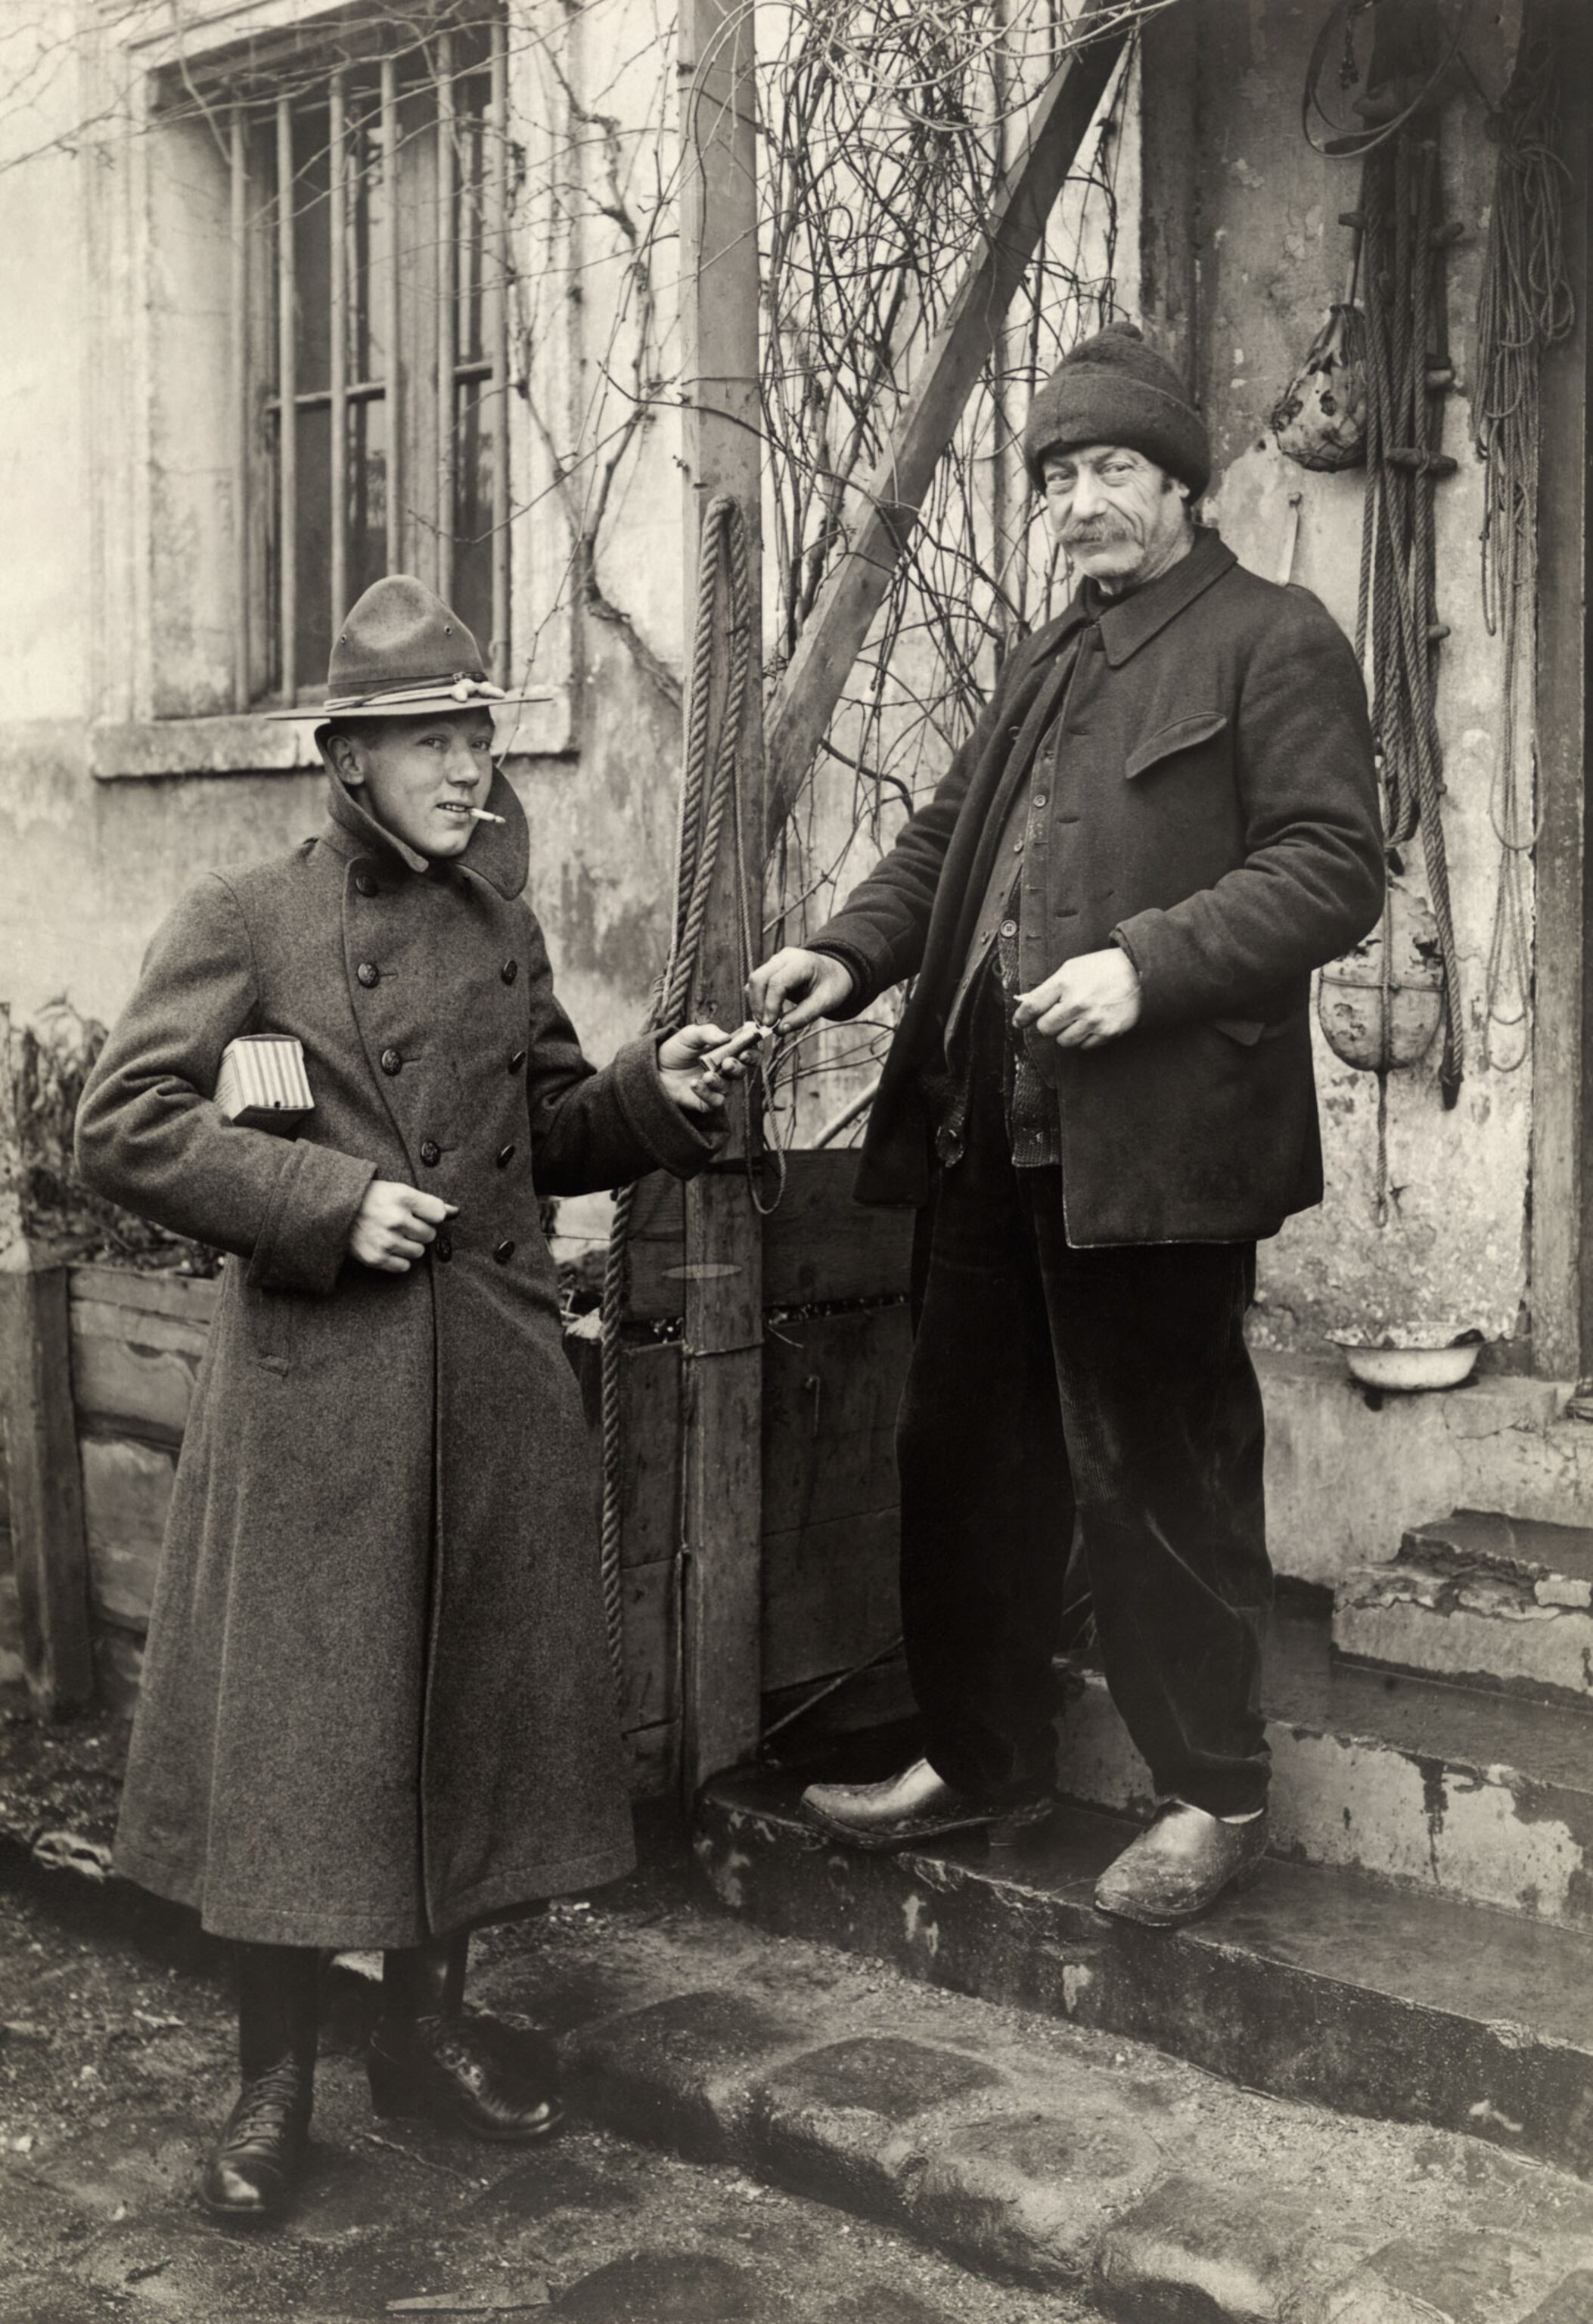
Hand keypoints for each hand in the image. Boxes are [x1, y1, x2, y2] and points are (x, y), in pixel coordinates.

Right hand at [350, 1181, 456, 1272]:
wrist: (337, 1210)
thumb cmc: (373, 1199)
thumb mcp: (400, 1191)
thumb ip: (429, 1202)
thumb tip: (456, 1212)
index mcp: (403, 1197)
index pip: (439, 1214)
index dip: (431, 1215)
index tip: (419, 1213)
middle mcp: (395, 1219)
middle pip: (430, 1235)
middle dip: (419, 1231)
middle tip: (402, 1224)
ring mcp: (385, 1240)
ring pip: (419, 1252)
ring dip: (410, 1245)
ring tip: (394, 1235)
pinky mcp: (376, 1258)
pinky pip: (403, 1266)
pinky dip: (399, 1259)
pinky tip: (388, 1247)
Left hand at [658, 1023, 742, 1117]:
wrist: (654, 1068)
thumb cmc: (675, 1050)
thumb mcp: (689, 1035)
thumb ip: (708, 1033)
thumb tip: (727, 1037)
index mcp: (727, 1051)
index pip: (748, 1051)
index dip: (753, 1050)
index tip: (747, 1049)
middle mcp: (725, 1070)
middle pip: (743, 1071)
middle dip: (738, 1067)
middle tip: (728, 1063)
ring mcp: (717, 1086)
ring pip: (729, 1087)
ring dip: (719, 1081)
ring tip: (706, 1075)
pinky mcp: (707, 1101)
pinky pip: (715, 1101)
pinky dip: (706, 1093)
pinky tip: (694, 1084)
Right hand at [745, 947, 855, 1032]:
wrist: (834, 971)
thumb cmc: (832, 986)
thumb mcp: (825, 1003)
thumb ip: (802, 1017)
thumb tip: (778, 1030)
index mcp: (802, 963)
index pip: (777, 982)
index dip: (770, 1005)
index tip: (770, 1025)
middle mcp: (785, 957)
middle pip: (758, 978)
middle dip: (758, 1005)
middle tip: (765, 1026)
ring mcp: (776, 960)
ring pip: (754, 981)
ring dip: (756, 1003)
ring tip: (767, 1021)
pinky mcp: (771, 967)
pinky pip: (757, 983)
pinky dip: (757, 999)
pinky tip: (768, 1013)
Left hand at [1013, 947, 1141, 1049]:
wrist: (1138, 971)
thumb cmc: (1102, 968)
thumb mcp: (1072, 968)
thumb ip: (1050, 987)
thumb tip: (1027, 1004)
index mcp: (1065, 983)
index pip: (1032, 1007)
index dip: (1021, 1017)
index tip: (1018, 1022)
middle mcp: (1077, 1003)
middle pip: (1045, 1029)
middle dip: (1048, 1024)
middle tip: (1058, 1016)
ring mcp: (1093, 1020)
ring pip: (1063, 1041)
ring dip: (1065, 1033)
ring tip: (1076, 1020)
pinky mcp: (1108, 1032)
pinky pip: (1084, 1046)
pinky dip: (1084, 1039)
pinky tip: (1091, 1024)